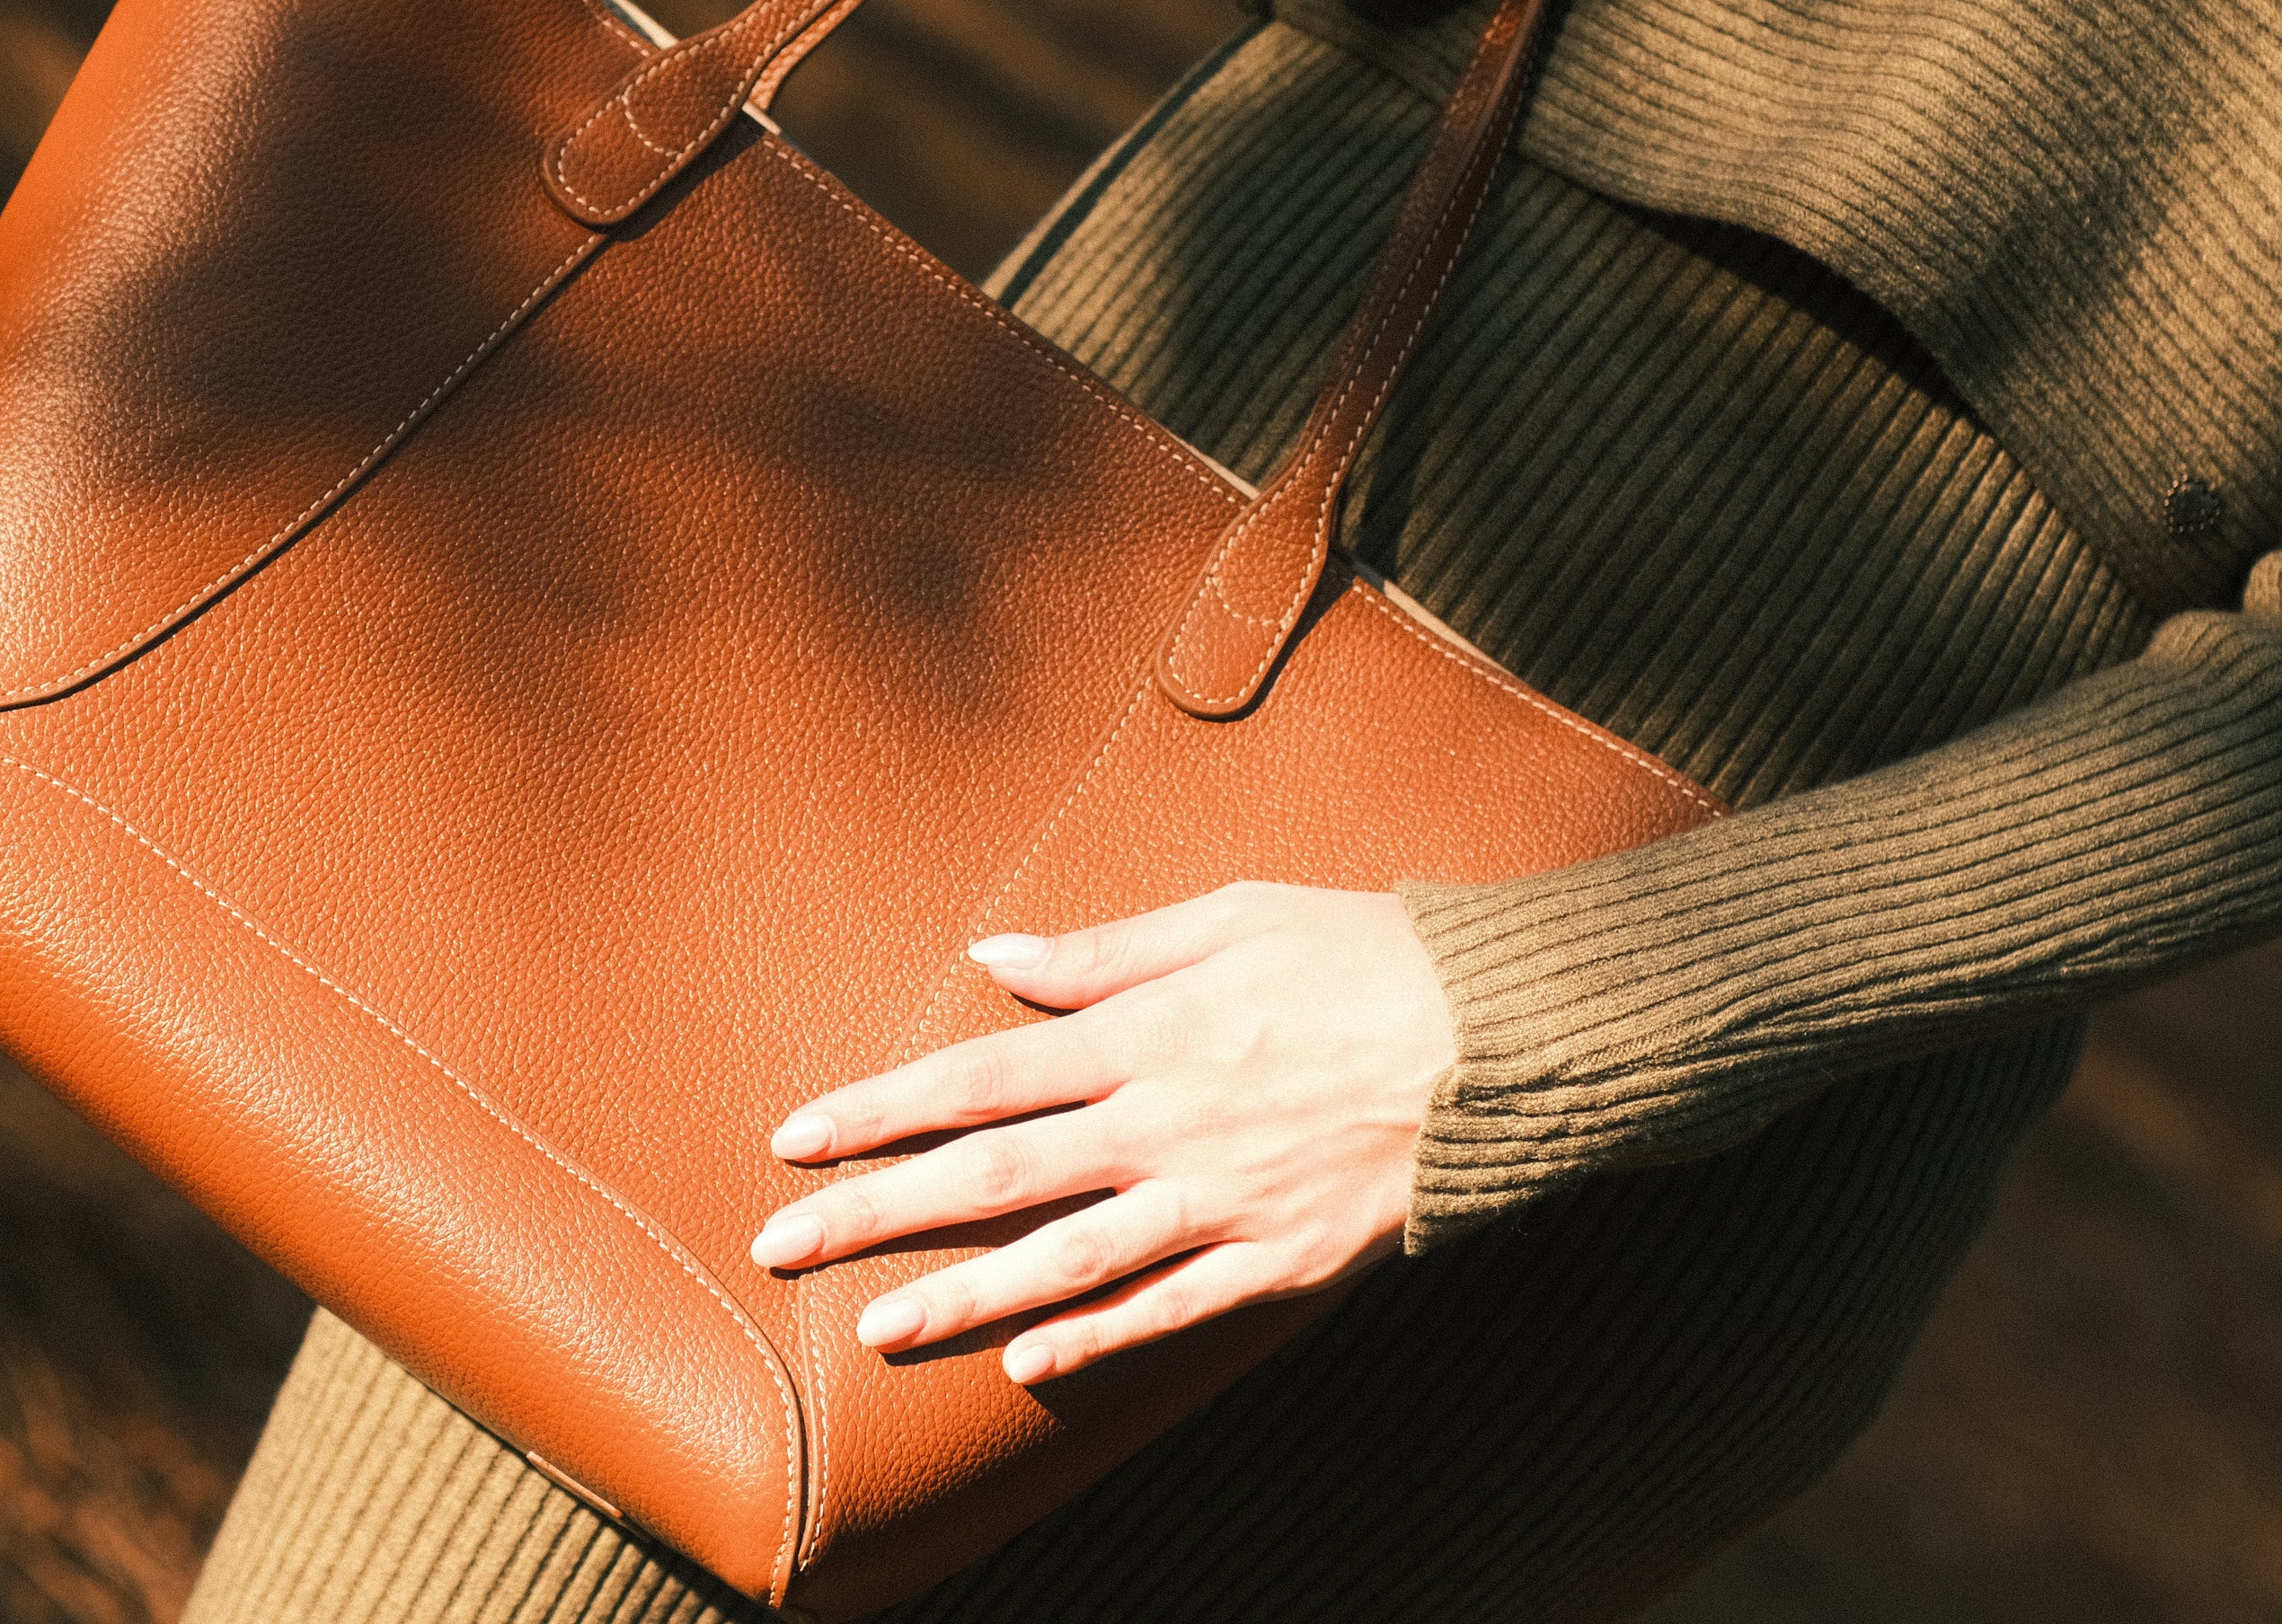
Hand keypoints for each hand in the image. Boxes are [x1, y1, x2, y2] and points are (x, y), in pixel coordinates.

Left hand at [746, 882, 1453, 1384]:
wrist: (1501, 1037)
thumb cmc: (1363, 954)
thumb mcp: (1229, 916)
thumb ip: (1104, 950)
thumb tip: (993, 958)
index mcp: (1144, 1032)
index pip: (978, 1076)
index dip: (880, 1109)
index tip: (797, 1138)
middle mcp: (1165, 1121)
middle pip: (993, 1176)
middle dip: (876, 1212)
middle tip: (780, 1246)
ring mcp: (1219, 1200)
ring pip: (1066, 1259)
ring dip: (963, 1296)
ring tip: (876, 1327)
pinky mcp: (1278, 1258)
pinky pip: (1172, 1308)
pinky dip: (1099, 1337)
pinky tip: (1029, 1366)